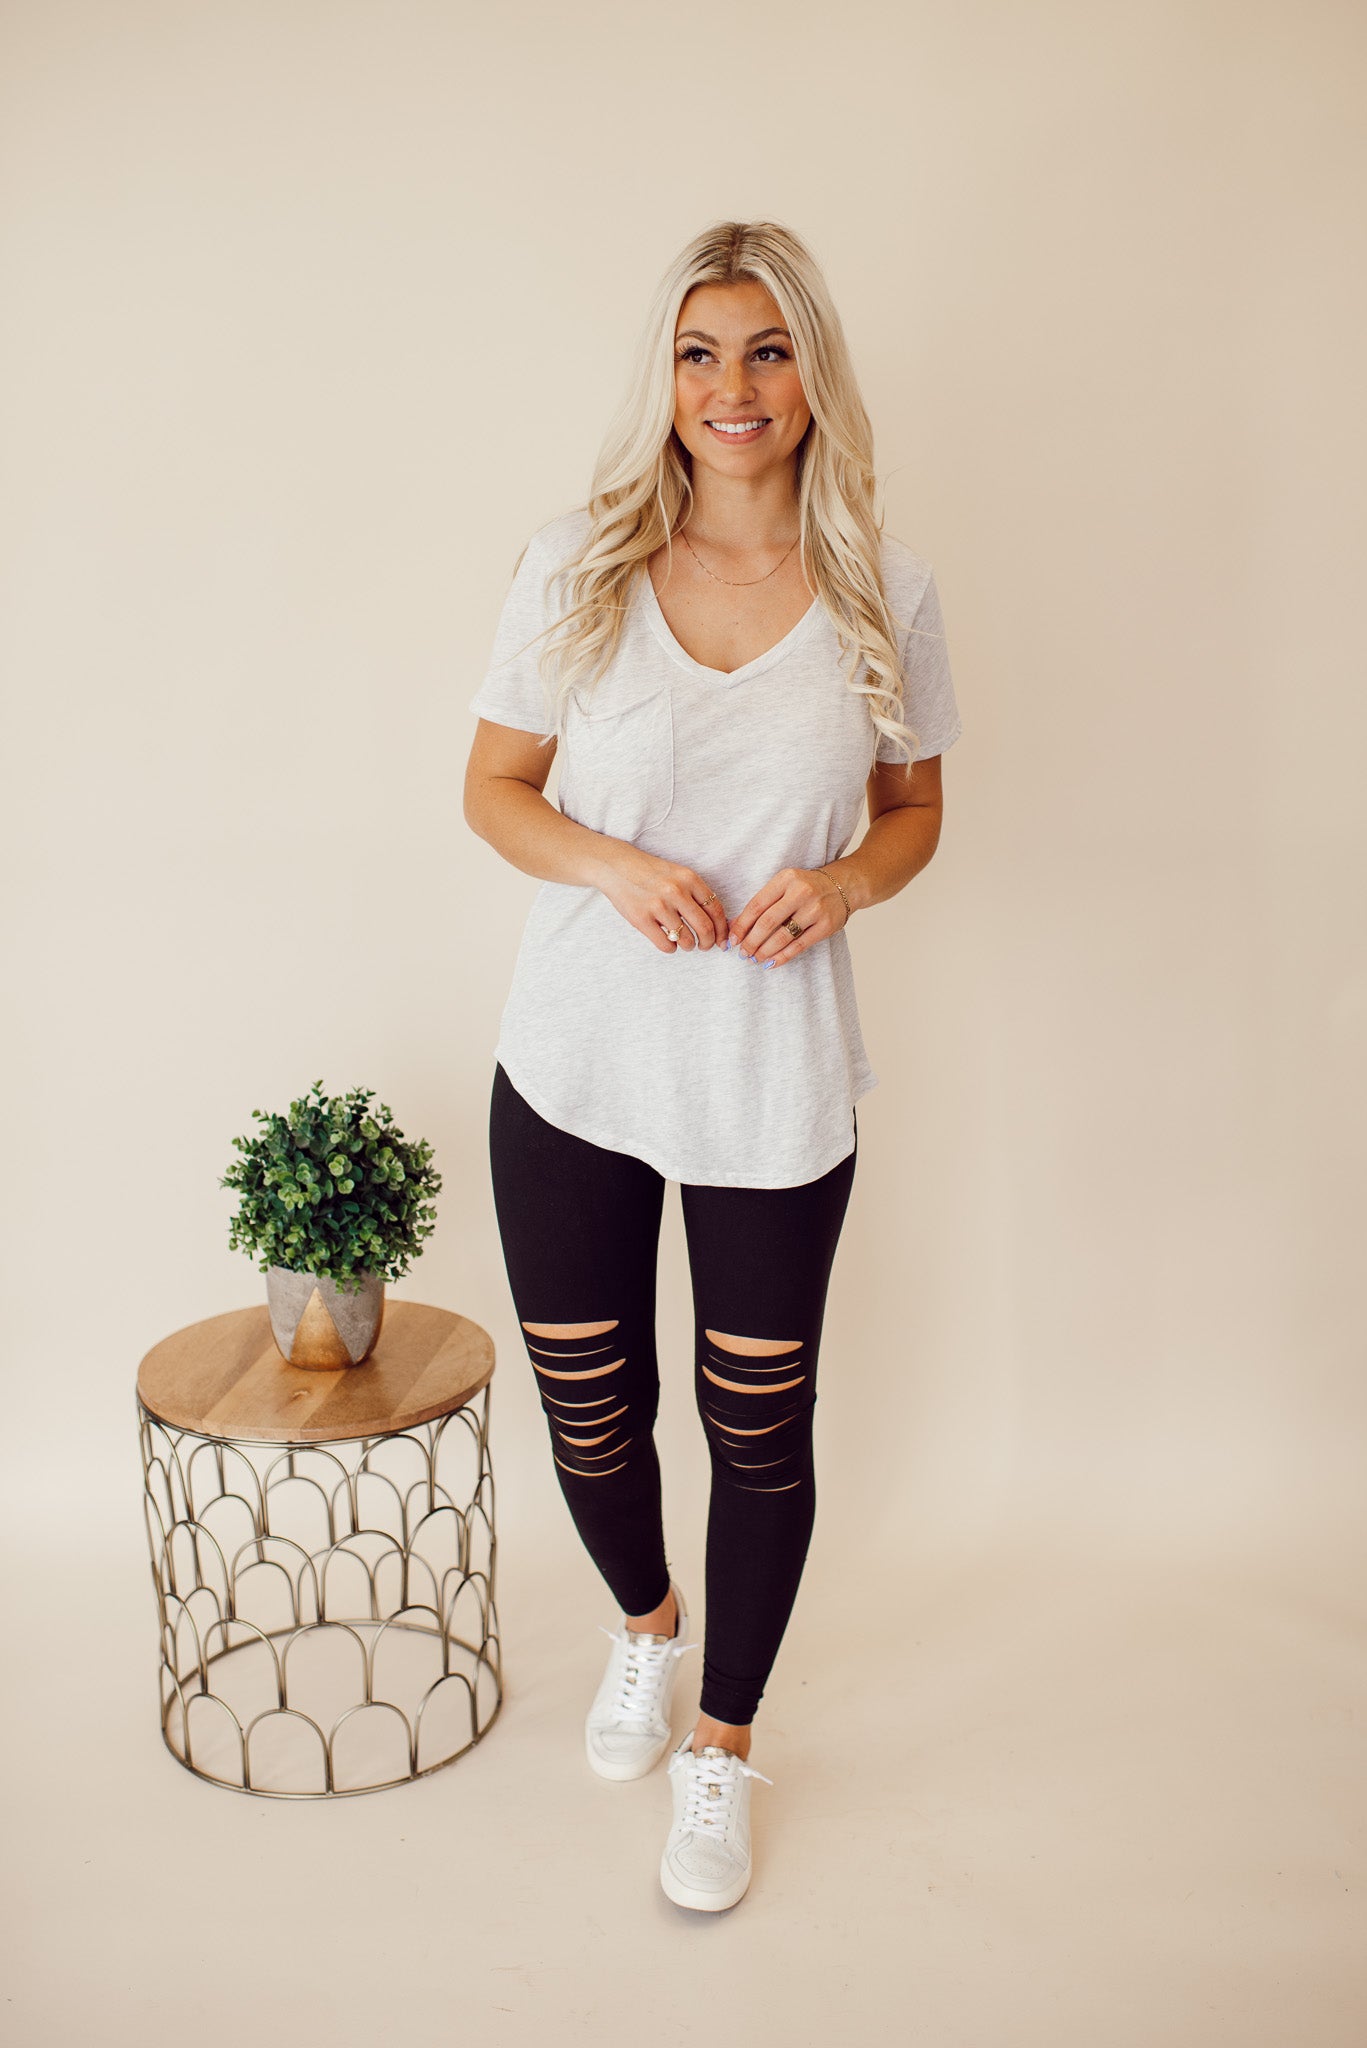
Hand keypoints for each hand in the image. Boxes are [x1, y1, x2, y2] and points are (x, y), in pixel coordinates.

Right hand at [593, 843, 728, 954]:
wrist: (616, 867)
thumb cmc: (650, 873)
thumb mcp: (677, 874)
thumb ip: (696, 893)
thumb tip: (717, 923)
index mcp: (689, 879)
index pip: (716, 910)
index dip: (722, 930)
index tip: (722, 939)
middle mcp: (676, 892)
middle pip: (705, 928)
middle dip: (708, 942)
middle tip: (705, 946)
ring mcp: (658, 906)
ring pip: (686, 939)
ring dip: (689, 946)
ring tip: (686, 943)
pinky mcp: (641, 919)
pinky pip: (666, 945)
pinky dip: (671, 948)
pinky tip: (669, 943)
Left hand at [728, 867, 848, 967]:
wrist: (843, 886)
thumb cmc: (806, 887)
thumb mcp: (784, 886)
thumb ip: (762, 903)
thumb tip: (735, 926)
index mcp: (786, 879)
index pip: (757, 904)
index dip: (742, 925)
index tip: (732, 939)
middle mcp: (801, 892)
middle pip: (768, 922)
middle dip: (751, 941)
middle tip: (743, 953)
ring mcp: (815, 909)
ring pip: (783, 936)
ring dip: (765, 951)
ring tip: (755, 959)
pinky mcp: (826, 925)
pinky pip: (800, 945)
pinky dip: (783, 957)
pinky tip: (772, 963)